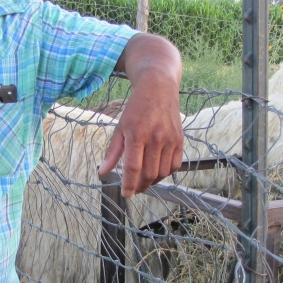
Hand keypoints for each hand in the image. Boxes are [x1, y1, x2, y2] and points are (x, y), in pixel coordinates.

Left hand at [99, 73, 183, 196]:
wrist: (158, 88)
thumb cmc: (137, 108)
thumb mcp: (120, 127)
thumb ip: (113, 151)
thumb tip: (102, 172)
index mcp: (137, 134)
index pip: (133, 167)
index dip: (129, 184)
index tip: (126, 194)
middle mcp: (155, 137)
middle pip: (149, 173)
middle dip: (140, 186)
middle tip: (134, 189)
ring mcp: (170, 139)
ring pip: (162, 172)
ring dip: (152, 181)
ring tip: (144, 181)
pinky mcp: (180, 140)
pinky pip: (175, 165)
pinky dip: (166, 173)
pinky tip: (157, 171)